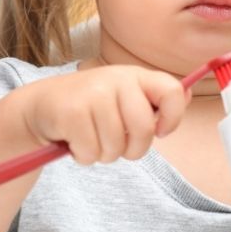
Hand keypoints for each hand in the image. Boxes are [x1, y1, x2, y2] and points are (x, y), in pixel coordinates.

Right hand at [21, 65, 188, 164]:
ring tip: (91, 138)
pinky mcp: (71, 112)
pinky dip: (84, 155)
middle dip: (133, 149)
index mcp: (136, 76)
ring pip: (116, 147)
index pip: (172, 92)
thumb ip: (155, 98)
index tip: (160, 131)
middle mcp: (117, 80)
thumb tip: (188, 92)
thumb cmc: (91, 106)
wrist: (41, 106)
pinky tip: (75, 140)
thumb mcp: (124, 96)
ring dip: (104, 153)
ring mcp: (93, 94)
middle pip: (144, 129)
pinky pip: (91, 152)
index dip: (173, 118)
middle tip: (118, 145)